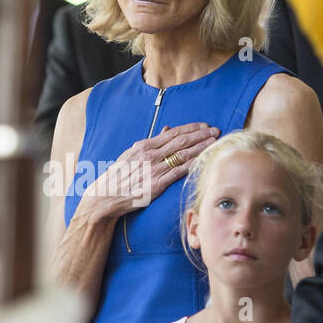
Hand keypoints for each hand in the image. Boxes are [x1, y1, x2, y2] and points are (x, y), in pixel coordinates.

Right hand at [84, 122, 218, 218]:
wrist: (106, 196)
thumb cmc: (119, 175)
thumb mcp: (131, 154)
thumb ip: (151, 142)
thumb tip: (167, 129)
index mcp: (144, 146)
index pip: (173, 133)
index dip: (191, 128)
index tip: (204, 126)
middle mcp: (150, 156)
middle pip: (181, 142)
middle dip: (201, 135)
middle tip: (216, 131)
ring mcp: (154, 170)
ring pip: (182, 155)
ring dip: (201, 148)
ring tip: (215, 143)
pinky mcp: (156, 185)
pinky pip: (179, 173)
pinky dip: (193, 165)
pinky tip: (204, 161)